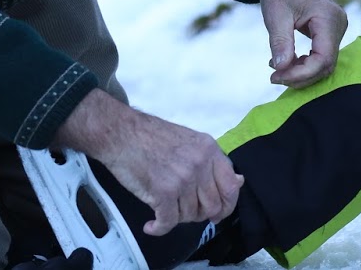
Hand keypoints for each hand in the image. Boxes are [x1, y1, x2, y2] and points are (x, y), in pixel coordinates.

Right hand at [57, 89, 241, 235]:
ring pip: (190, 215)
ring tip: (164, 208)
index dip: (227, 205)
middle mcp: (200, 164)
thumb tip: (239, 182)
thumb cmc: (153, 137)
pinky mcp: (163, 191)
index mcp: (210, 150)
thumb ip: (214, 163)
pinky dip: (159, 228)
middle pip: (212, 205)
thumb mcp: (192, 142)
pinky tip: (152, 224)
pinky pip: (168, 222)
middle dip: (199, 214)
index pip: (231, 186)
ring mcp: (183, 178)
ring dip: (177, 217)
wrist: (122, 133)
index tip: (218, 213)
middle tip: (184, 211)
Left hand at [253, 0, 347, 85]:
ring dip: (302, 71)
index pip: (323, 58)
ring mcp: (337, 27)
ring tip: (277, 69)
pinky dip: (305, 63)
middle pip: (326, 64)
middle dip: (300, 75)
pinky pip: (322, 54)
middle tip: (274, 77)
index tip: (276, 76)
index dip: (301, 74)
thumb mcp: (276, 16)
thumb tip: (281, 69)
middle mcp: (339, 23)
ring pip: (324, 62)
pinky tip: (286, 61)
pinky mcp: (330, 30)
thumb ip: (280, 43)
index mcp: (328, 17)